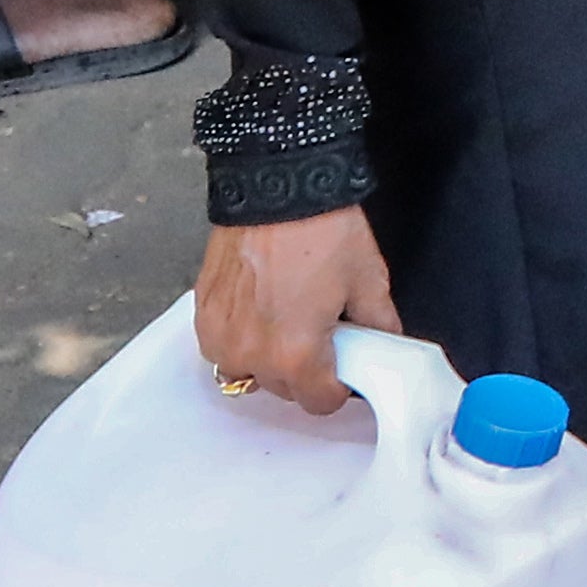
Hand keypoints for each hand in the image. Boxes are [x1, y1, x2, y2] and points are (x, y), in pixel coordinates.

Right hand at [192, 203, 403, 415]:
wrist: (277, 184)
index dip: (337, 387)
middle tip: (319, 334)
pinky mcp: (203, 311)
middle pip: (283, 388)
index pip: (318, 402)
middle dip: (304, 370)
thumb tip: (383, 342)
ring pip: (248, 371)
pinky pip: (221, 345)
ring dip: (267, 358)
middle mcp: (252, 353)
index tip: (342, 369)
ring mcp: (222, 334)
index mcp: (295, 355)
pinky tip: (259, 310)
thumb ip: (379, 324)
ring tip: (286, 321)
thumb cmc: (321, 229)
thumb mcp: (368, 279)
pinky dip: (240, 337)